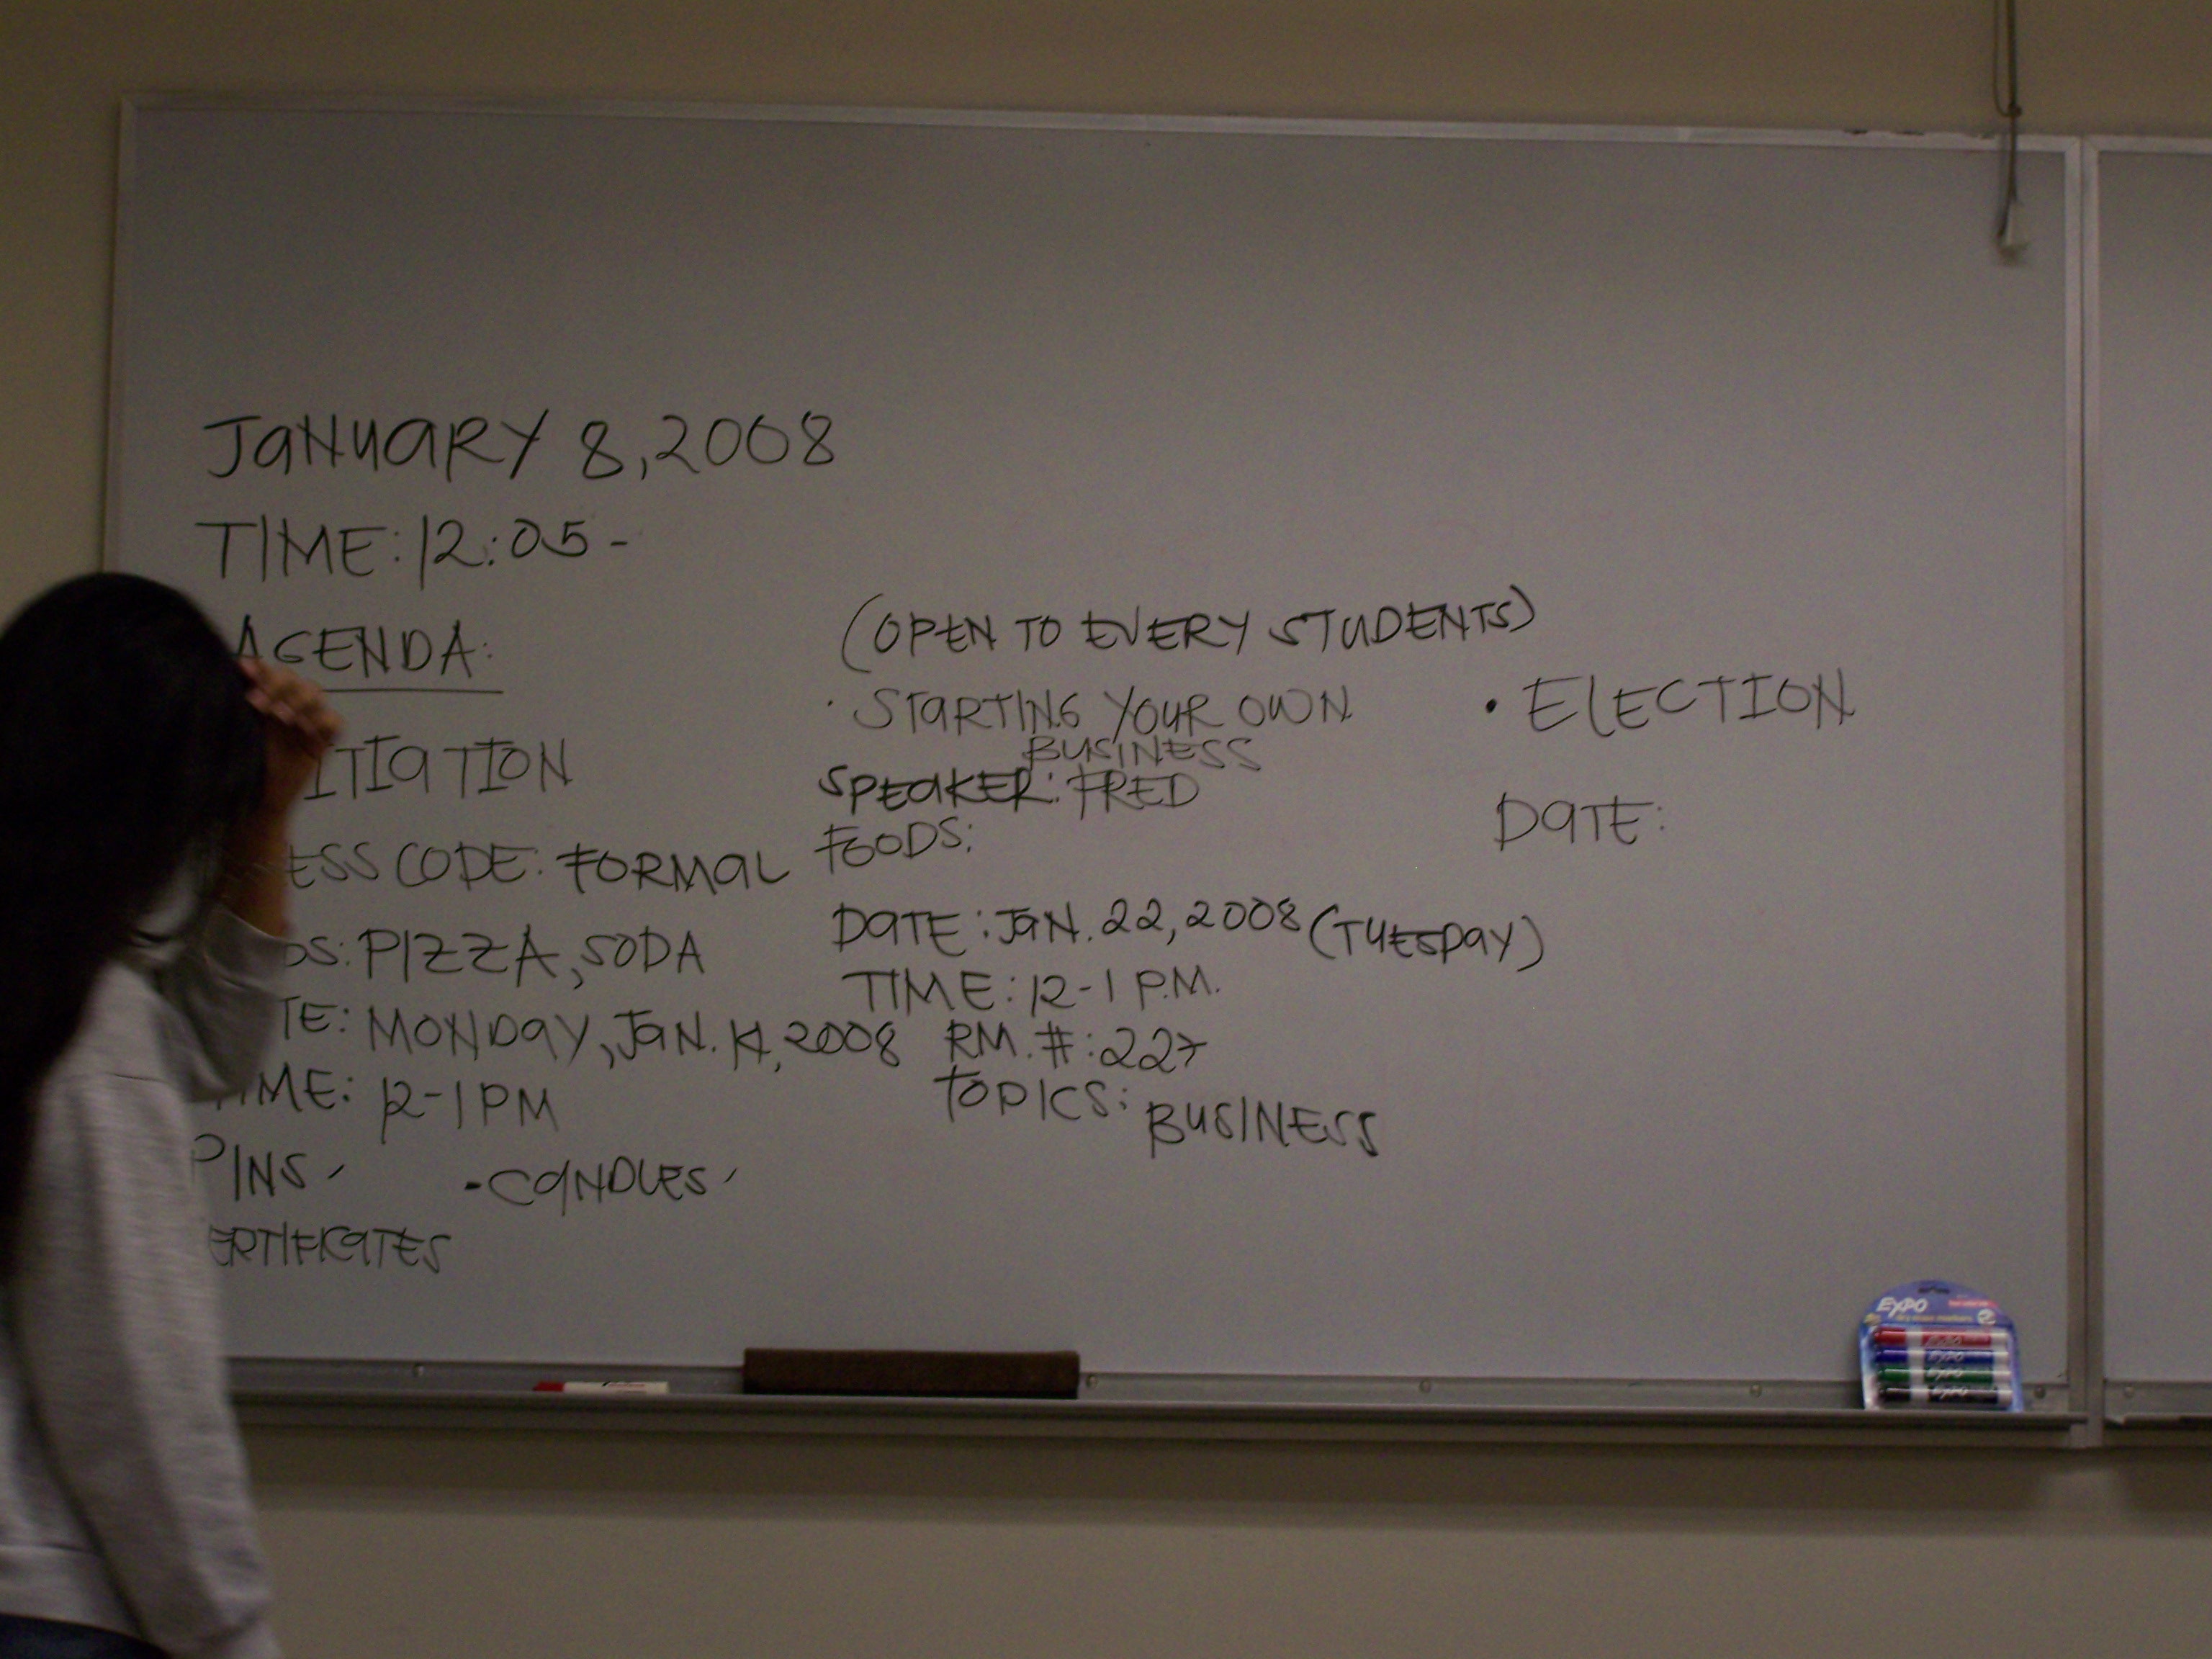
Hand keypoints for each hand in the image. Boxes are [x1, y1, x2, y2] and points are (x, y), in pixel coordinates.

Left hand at [239, 658, 340, 812]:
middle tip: (259, 703)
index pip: (267, 671)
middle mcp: (286, 704)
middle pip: (293, 677)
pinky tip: (306, 729)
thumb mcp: (235, 733)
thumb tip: (228, 679)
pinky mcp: (323, 739)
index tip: (245, 671)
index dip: (261, 668)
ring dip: (299, 700)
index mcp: (263, 698)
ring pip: (316, 692)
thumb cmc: (243, 767)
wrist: (259, 801)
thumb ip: (233, 708)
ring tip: (281, 717)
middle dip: (278, 684)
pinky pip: (335, 721)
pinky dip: (323, 720)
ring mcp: (307, 720)